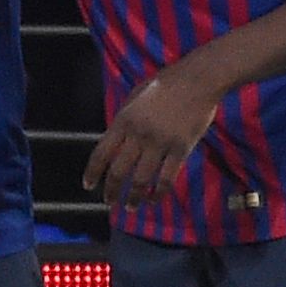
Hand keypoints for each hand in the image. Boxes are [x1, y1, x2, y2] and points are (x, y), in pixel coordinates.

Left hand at [84, 64, 221, 206]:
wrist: (197, 79)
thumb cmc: (167, 83)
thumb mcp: (136, 96)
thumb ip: (125, 119)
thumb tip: (115, 141)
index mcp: (124, 120)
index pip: (101, 152)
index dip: (93, 172)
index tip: (88, 185)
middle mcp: (138, 134)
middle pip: (119, 170)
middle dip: (111, 190)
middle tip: (108, 202)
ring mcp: (159, 143)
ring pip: (140, 179)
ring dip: (133, 198)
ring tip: (129, 207)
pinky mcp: (180, 150)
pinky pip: (166, 179)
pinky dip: (158, 194)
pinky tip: (153, 200)